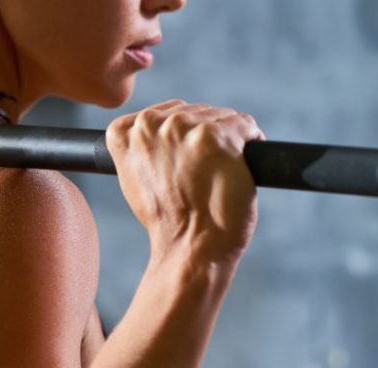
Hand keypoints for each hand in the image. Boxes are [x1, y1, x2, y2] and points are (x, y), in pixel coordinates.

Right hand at [106, 100, 265, 264]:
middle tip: (202, 174)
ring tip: (218, 174)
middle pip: (193, 112)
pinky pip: (245, 125)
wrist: (189, 246)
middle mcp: (151, 124)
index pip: (163, 113)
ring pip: (220, 116)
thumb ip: (140, 148)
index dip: (180, 138)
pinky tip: (239, 169)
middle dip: (203, 137)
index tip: (183, 162)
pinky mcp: (218, 136)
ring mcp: (185, 128)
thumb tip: (162, 130)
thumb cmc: (166, 219)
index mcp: (125, 132)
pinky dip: (251, 143)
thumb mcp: (134, 179)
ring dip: (227, 141)